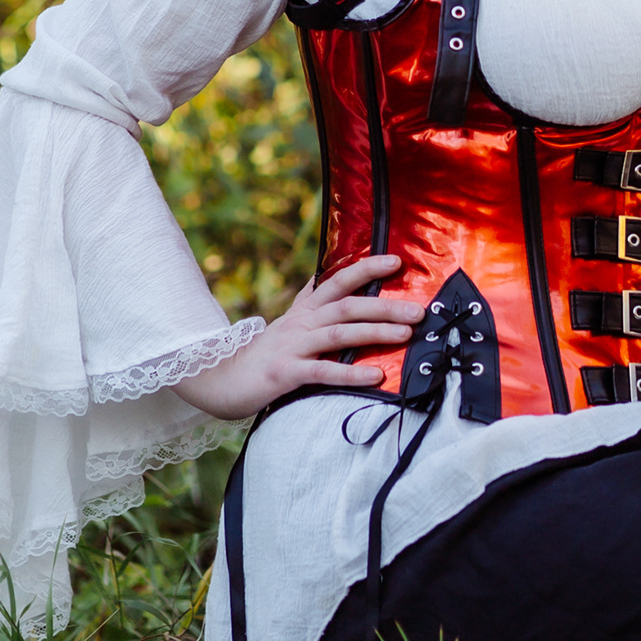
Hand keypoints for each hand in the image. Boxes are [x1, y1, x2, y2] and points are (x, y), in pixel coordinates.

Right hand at [173, 255, 421, 420]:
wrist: (222, 379)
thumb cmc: (266, 354)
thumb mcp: (291, 323)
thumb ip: (314, 304)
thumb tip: (336, 281)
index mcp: (305, 309)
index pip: (338, 280)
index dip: (367, 269)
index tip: (396, 262)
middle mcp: (301, 322)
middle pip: (347, 306)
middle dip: (385, 305)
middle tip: (419, 311)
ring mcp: (293, 346)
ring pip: (339, 333)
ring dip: (375, 332)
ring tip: (406, 335)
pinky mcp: (285, 373)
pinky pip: (323, 372)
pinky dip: (351, 373)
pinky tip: (375, 377)